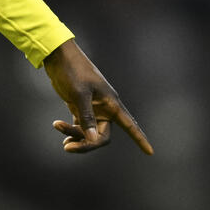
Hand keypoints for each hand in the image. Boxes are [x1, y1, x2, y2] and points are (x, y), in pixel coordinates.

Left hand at [43, 40, 153, 154]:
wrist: (60, 57)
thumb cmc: (73, 71)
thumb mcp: (80, 94)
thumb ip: (86, 116)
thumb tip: (92, 139)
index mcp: (111, 104)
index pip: (130, 125)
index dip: (140, 139)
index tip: (150, 152)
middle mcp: (105, 108)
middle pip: (101, 136)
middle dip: (87, 144)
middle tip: (68, 146)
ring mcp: (92, 108)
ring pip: (88, 133)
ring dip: (76, 136)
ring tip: (60, 134)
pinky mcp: (80, 107)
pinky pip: (79, 125)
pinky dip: (70, 129)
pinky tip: (58, 126)